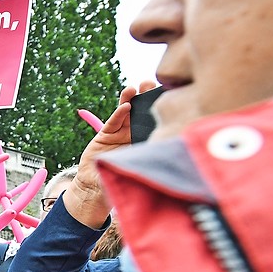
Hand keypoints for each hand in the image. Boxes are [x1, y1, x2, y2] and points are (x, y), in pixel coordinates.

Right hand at [62, 81, 156, 228]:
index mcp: (147, 141)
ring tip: (135, 88)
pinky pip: (113, 122)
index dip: (161, 107)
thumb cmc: (123, 181)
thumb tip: (175, 156)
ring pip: (127, 113)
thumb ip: (151, 161)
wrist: (97, 187)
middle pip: (142, 112)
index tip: (170, 94)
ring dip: (131, 99)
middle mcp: (135, 134)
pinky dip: (119, 114)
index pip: (156, 120)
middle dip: (147, 97)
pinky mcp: (106, 135)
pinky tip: (125, 105)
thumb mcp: (141, 170)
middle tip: (152, 84)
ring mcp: (120, 133)